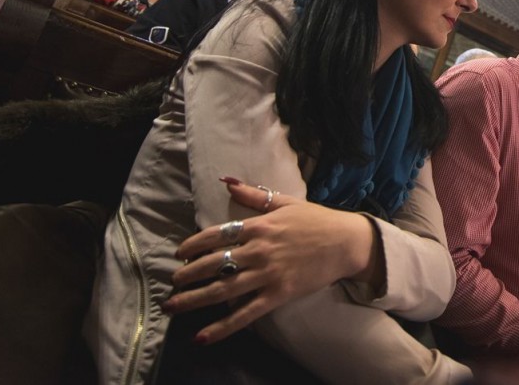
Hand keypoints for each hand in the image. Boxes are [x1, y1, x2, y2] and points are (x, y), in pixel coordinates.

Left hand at [166, 178, 378, 343]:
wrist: (346, 242)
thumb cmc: (316, 221)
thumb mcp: (285, 202)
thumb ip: (254, 195)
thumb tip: (227, 182)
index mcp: (259, 225)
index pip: (217, 234)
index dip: (194, 245)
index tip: (179, 254)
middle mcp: (259, 249)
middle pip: (214, 263)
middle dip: (188, 274)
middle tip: (172, 283)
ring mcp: (267, 273)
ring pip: (223, 288)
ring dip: (194, 299)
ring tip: (173, 306)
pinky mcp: (278, 294)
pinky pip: (246, 313)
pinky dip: (223, 326)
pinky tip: (203, 336)